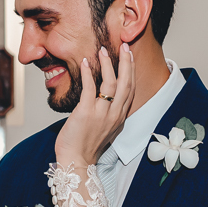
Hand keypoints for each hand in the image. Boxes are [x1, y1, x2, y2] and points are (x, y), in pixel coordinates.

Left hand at [54, 44, 135, 167]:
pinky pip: (90, 88)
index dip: (131, 71)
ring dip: (108, 64)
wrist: (76, 160)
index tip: (129, 56)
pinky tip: (87, 63)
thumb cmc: (85, 145)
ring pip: (111, 83)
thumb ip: (107, 112)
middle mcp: (114, 115)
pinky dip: (89, 74)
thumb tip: (102, 97)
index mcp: (119, 117)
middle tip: (125, 45)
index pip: (130, 90)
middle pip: (126, 83)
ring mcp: (101, 114)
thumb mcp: (104, 128)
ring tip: (103, 50)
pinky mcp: (86, 113)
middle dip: (126, 62)